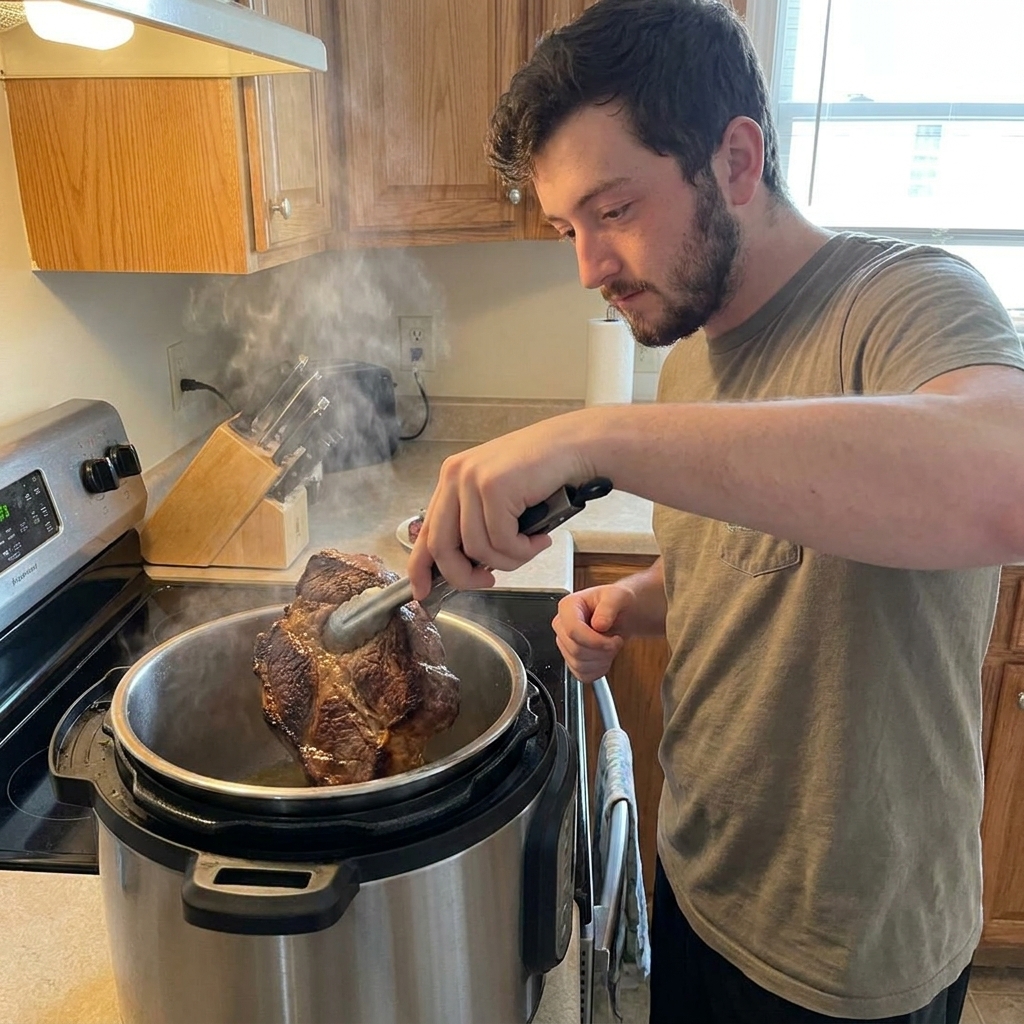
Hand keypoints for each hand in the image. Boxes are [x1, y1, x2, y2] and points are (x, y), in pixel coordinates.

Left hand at [407, 413, 598, 599]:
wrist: (575, 447)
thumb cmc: (543, 474)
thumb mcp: (498, 498)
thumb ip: (476, 524)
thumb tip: (467, 567)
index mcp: (451, 479)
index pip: (425, 532)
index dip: (420, 568)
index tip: (423, 593)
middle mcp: (454, 476)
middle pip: (442, 547)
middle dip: (464, 576)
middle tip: (488, 582)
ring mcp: (472, 479)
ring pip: (477, 549)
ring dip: (508, 560)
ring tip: (530, 547)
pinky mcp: (494, 486)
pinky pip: (502, 540)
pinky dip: (523, 549)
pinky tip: (539, 538)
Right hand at [551, 584, 635, 682]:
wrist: (621, 614)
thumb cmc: (616, 603)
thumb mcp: (618, 597)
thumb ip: (609, 607)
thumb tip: (598, 624)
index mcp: (567, 607)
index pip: (572, 631)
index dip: (595, 641)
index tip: (613, 639)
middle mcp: (562, 625)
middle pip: (576, 650)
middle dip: (602, 650)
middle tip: (616, 641)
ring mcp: (565, 644)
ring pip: (579, 665)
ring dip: (602, 660)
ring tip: (610, 646)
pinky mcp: (571, 660)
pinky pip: (582, 675)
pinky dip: (598, 670)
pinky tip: (605, 657)